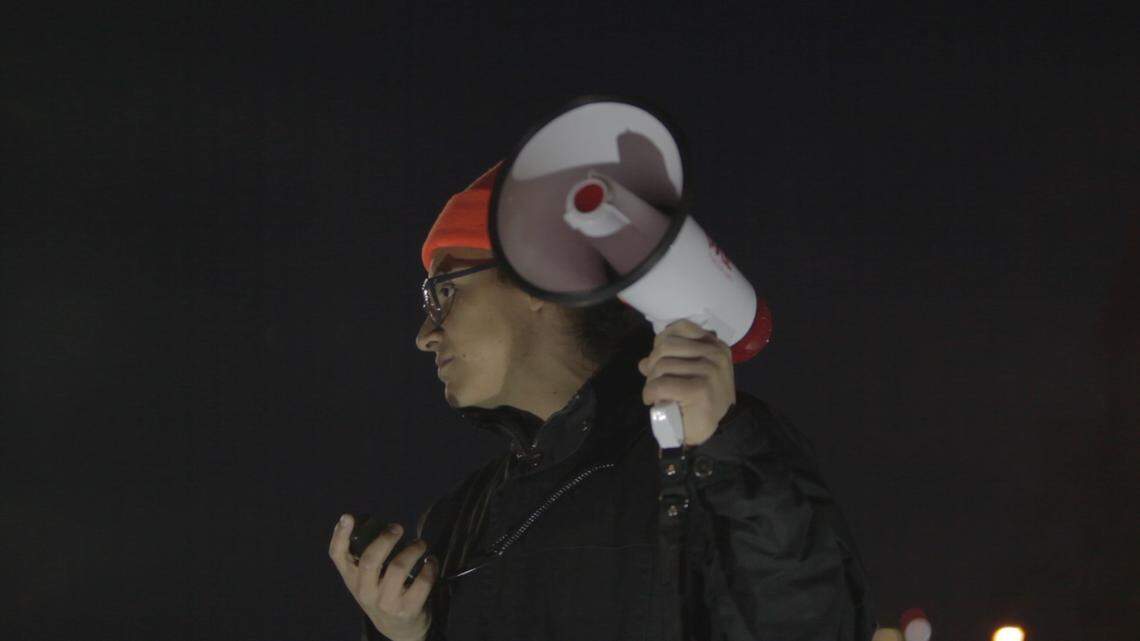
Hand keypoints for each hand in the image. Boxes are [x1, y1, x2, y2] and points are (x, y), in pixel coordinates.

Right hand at [329, 514, 436, 640]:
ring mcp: (386, 603)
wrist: (397, 628)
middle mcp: (365, 591)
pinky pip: (422, 583)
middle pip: (370, 560)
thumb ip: (363, 553)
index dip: (340, 535)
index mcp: (352, 578)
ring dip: (413, 550)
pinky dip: (430, 567)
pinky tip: (431, 561)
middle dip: (385, 539)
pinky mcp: (408, 609)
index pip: (338, 556)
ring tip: (420, 544)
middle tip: (398, 527)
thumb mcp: (365, 577)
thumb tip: (365, 519)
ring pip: (397, 569)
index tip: (348, 517)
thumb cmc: (380, 592)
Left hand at [638, 319, 735, 446]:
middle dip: (653, 363)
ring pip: (662, 365)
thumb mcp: (691, 375)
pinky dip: (650, 392)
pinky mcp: (699, 389)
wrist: (719, 430)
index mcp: (715, 346)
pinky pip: (661, 384)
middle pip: (666, 346)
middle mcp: (715, 354)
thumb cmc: (703, 402)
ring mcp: (709, 370)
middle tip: (654, 381)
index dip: (662, 341)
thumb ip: (671, 362)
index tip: (659, 359)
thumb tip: (644, 363)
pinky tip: (651, 399)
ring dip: (651, 381)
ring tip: (655, 392)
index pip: (680, 327)